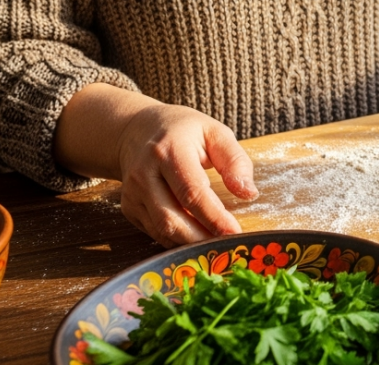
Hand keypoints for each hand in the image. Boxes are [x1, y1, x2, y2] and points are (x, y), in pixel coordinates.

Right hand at [55, 84, 258, 247]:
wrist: (137, 131)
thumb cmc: (184, 132)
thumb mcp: (215, 133)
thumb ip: (235, 161)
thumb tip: (249, 193)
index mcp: (169, 151)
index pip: (192, 192)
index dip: (214, 217)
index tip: (235, 233)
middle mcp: (145, 174)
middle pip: (172, 218)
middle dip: (202, 238)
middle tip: (228, 247)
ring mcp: (133, 193)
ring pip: (162, 230)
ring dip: (191, 244)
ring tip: (216, 248)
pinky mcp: (129, 208)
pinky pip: (155, 232)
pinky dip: (178, 241)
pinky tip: (197, 241)